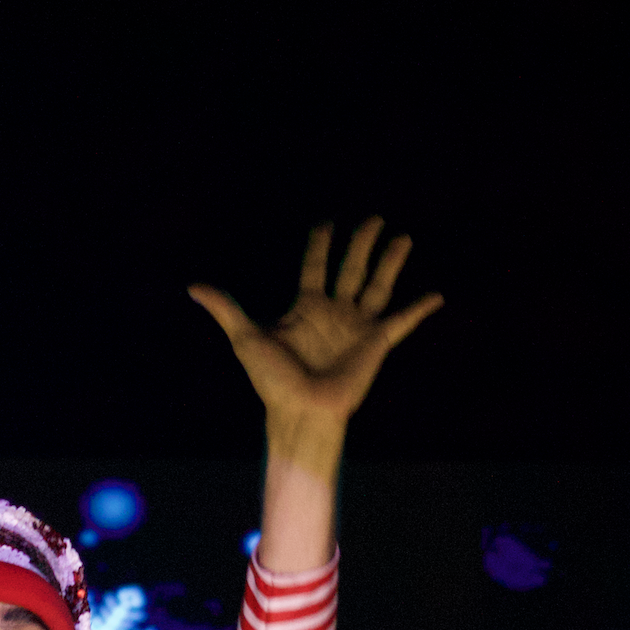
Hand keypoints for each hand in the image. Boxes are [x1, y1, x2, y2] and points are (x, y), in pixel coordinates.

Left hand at [190, 218, 442, 471]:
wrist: (301, 411)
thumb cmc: (272, 381)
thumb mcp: (246, 338)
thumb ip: (226, 309)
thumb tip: (193, 287)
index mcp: (305, 308)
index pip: (314, 267)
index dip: (319, 244)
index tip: (326, 223)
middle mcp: (334, 313)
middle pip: (350, 268)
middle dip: (361, 243)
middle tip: (373, 218)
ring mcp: (356, 327)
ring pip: (378, 285)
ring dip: (390, 262)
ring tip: (403, 237)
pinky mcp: (376, 344)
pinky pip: (402, 322)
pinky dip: (419, 309)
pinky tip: (436, 295)